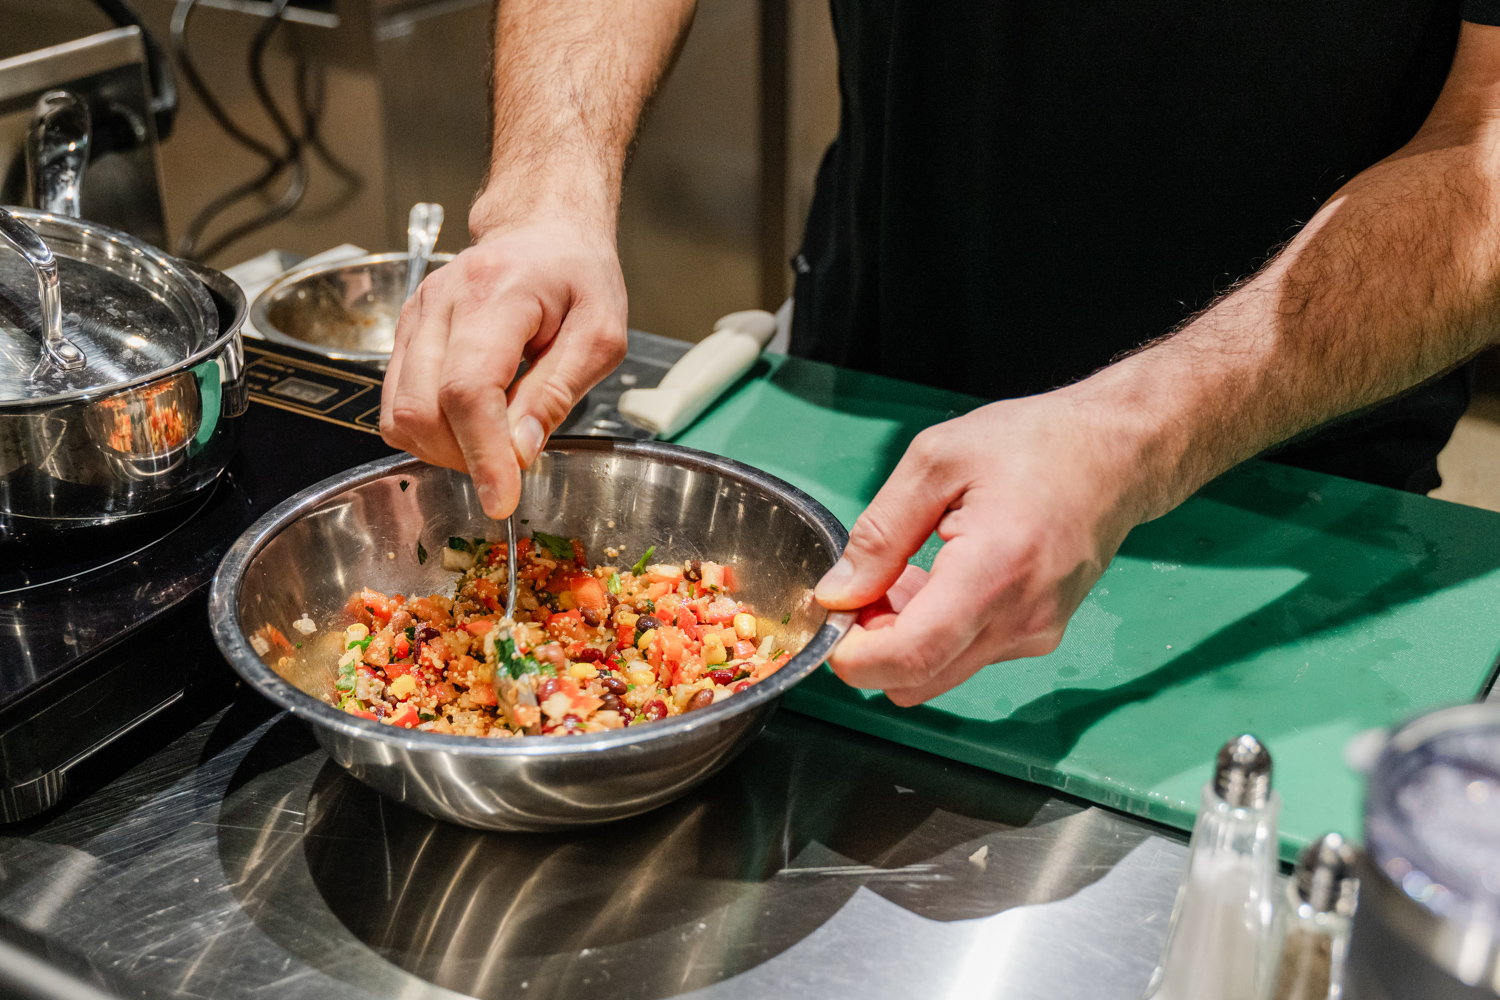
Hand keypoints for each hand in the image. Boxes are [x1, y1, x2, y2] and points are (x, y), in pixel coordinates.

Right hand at [379, 215, 627, 518]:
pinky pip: (396, 403)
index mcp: (496, 294)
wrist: (545, 230)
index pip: (469, 389)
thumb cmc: (579, 276)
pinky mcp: (406, 334)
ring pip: (399, 413)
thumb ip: (558, 393)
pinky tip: (470, 424)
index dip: (481, 453)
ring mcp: (416, 317)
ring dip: (444, 450)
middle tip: (511, 463)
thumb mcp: (601, 333)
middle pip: (422, 408)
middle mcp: (441, 302)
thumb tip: (519, 452)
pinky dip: (429, 432)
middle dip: (464, 456)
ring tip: (493, 440)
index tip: (501, 499)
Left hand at [815, 392, 1150, 705]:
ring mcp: (1034, 634)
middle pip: (918, 680)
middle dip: (871, 649)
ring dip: (903, 640)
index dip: (853, 657)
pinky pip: (967, 656)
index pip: (910, 656)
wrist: (1116, 452)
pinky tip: (937, 580)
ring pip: (938, 673)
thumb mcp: (936, 461)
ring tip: (904, 573)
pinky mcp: (1039, 635)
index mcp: (994, 570)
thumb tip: (839, 591)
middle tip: (862, 587)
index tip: (829, 623)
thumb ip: (880, 532)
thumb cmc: (1036, 443)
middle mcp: (1021, 618)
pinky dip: (936, 633)